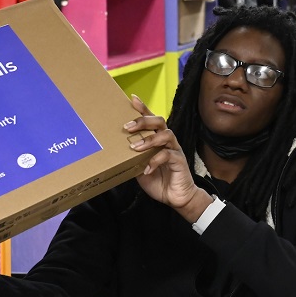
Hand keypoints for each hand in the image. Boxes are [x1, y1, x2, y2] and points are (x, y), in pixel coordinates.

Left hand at [125, 96, 208, 221]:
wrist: (176, 197)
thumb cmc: (159, 180)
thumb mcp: (139, 168)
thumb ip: (132, 158)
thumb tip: (116, 152)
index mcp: (157, 140)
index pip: (150, 120)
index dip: (143, 108)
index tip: (132, 99)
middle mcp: (167, 141)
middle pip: (159, 121)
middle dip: (143, 121)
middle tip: (127, 127)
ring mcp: (174, 149)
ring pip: (166, 134)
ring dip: (149, 139)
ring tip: (135, 147)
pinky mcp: (179, 160)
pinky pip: (168, 155)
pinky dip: (155, 160)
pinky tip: (146, 169)